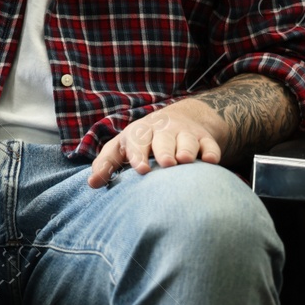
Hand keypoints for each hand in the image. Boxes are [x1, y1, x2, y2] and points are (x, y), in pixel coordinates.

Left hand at [86, 100, 223, 188]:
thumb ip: (106, 164)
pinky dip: (211, 151)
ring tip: (185, 160)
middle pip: (163, 139)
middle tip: (166, 163)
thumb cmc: (142, 141)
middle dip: (164, 150)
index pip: (137, 141)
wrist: (177, 120)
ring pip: (186, 140)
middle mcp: (162, 130)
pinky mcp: (204, 139)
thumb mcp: (121, 147)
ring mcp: (184, 133)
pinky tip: (211, 161)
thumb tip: (92, 184)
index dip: (138, 154)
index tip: (142, 169)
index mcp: (139, 132)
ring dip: (186, 149)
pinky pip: (209, 144)